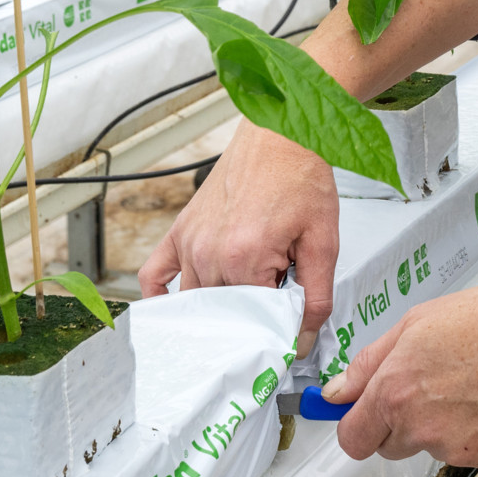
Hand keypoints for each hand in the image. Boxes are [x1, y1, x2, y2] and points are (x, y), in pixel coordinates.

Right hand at [139, 119, 339, 342]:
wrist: (279, 135)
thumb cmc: (301, 179)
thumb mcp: (323, 241)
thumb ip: (315, 297)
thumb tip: (300, 341)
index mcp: (245, 259)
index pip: (254, 322)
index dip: (276, 327)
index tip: (289, 324)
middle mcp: (210, 254)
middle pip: (224, 315)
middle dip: (248, 318)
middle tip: (271, 306)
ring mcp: (190, 243)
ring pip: (195, 302)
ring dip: (217, 308)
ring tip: (242, 299)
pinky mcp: (181, 230)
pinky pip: (154, 273)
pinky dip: (160, 296)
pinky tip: (176, 308)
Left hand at [319, 265, 477, 470]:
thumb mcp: (417, 323)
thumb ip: (368, 364)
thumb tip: (337, 393)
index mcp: (395, 393)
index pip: (353, 439)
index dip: (357, 426)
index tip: (364, 416)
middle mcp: (422, 429)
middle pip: (391, 447)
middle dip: (402, 423)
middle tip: (434, 385)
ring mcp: (458, 449)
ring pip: (434, 447)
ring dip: (445, 425)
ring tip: (475, 383)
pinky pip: (472, 452)